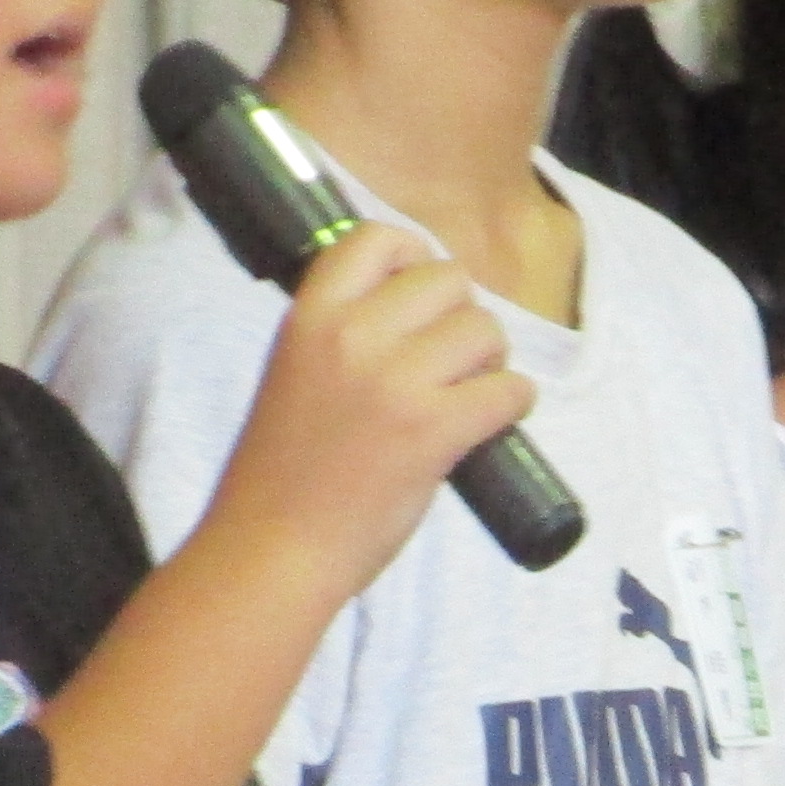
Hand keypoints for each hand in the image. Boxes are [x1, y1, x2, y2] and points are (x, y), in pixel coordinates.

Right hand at [197, 219, 529, 606]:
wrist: (271, 549)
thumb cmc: (282, 472)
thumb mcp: (294, 372)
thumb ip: (342, 332)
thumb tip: (413, 306)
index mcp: (310, 315)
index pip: (378, 236)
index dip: (413, 257)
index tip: (420, 298)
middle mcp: (353, 334)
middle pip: (448, 278)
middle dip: (461, 316)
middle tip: (451, 360)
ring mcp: (395, 381)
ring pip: (486, 328)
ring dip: (491, 360)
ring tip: (469, 393)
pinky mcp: (433, 430)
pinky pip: (510, 389)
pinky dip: (513, 403)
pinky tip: (491, 422)